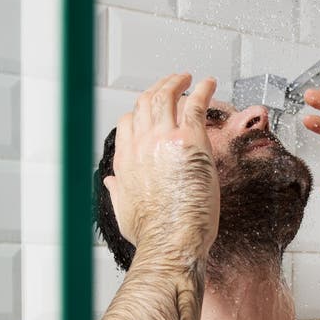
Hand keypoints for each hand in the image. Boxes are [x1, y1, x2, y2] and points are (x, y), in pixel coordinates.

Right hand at [103, 72, 219, 261]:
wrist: (170, 241)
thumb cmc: (153, 234)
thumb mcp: (124, 211)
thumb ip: (118, 191)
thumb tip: (111, 182)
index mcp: (126, 160)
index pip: (128, 124)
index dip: (139, 113)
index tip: (151, 111)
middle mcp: (141, 144)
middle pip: (145, 103)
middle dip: (157, 89)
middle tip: (170, 84)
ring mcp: (163, 139)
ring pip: (166, 97)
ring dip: (176, 82)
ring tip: (186, 78)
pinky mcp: (189, 140)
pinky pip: (195, 104)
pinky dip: (202, 89)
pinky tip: (209, 83)